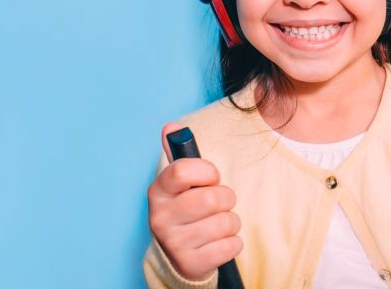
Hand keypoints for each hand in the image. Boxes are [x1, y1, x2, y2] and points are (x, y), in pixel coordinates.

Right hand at [146, 123, 242, 280]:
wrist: (180, 257)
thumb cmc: (186, 210)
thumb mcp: (179, 184)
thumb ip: (178, 155)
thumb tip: (171, 126)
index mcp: (157, 192)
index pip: (183, 170)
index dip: (207, 171)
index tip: (211, 178)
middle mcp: (160, 218)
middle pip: (212, 197)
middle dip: (227, 198)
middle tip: (219, 203)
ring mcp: (174, 243)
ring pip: (226, 221)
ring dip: (231, 221)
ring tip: (218, 223)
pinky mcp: (192, 264)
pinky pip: (232, 245)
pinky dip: (233, 242)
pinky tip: (218, 242)